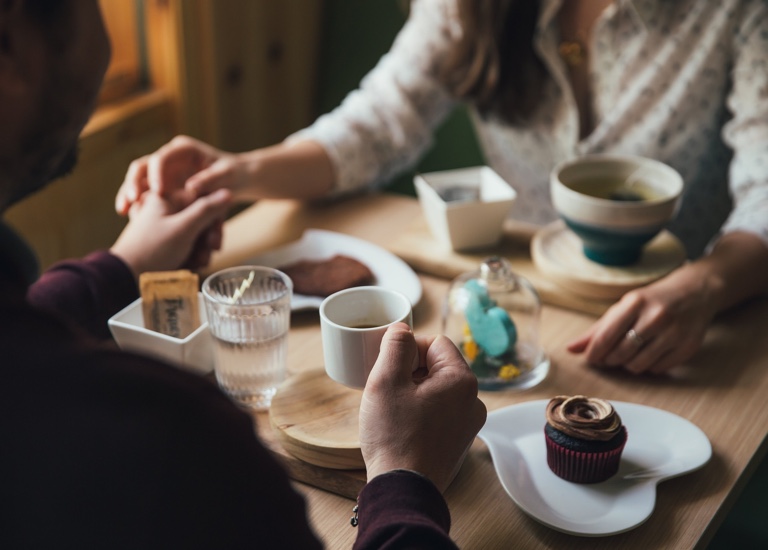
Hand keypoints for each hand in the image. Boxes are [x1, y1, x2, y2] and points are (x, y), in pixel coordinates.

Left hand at [111, 188, 231, 276]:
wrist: (125, 277)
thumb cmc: (152, 250)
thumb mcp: (183, 228)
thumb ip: (206, 210)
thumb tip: (227, 191)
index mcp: (167, 198)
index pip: (202, 200)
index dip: (213, 220)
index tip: (213, 238)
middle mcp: (166, 210)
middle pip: (200, 219)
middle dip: (206, 240)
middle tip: (207, 254)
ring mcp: (164, 226)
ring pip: (195, 234)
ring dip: (200, 251)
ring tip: (195, 264)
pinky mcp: (164, 242)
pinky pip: (186, 245)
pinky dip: (190, 256)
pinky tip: (188, 266)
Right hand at [115, 135, 247, 214]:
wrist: (237, 180)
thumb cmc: (234, 174)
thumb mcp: (227, 175)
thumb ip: (211, 180)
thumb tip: (192, 187)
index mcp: (183, 149)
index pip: (162, 157)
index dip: (156, 173)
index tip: (158, 192)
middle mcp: (169, 157)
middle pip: (142, 166)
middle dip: (134, 182)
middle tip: (132, 200)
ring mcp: (163, 171)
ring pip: (138, 179)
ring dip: (129, 193)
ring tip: (123, 210)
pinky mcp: (162, 185)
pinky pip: (143, 193)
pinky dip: (136, 203)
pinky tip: (129, 216)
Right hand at [359, 323, 486, 492]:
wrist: (403, 489)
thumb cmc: (394, 436)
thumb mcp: (386, 381)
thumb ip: (395, 345)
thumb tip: (402, 329)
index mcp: (462, 380)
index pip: (435, 343)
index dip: (408, 349)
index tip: (389, 366)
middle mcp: (474, 400)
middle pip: (438, 366)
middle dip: (410, 371)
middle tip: (387, 389)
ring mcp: (468, 423)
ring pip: (437, 390)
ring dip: (414, 392)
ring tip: (392, 410)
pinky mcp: (458, 441)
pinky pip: (440, 412)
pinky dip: (421, 412)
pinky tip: (401, 426)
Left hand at [567, 266, 717, 373]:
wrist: (696, 292)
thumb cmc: (652, 301)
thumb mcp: (624, 307)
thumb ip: (597, 329)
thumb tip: (571, 349)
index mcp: (636, 303)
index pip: (606, 336)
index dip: (594, 353)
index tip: (590, 359)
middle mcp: (656, 317)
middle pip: (621, 353)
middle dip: (610, 360)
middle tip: (609, 357)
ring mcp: (675, 333)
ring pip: (639, 365)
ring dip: (628, 365)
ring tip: (629, 355)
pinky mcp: (688, 347)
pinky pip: (658, 369)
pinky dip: (648, 367)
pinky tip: (649, 354)